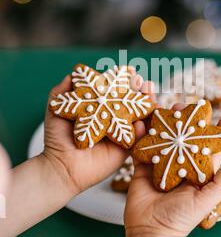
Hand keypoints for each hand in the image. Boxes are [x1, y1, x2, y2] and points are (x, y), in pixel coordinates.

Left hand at [42, 73, 154, 196]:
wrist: (61, 165)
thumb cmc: (57, 138)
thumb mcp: (55, 110)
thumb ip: (61, 91)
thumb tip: (72, 73)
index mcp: (99, 107)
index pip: (115, 90)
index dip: (124, 81)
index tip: (132, 72)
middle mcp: (112, 118)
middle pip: (131, 101)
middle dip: (140, 90)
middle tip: (143, 82)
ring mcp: (120, 133)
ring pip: (139, 117)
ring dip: (147, 104)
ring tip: (149, 93)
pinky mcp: (125, 148)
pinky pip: (138, 137)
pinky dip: (143, 128)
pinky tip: (141, 121)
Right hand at [124, 105, 220, 236]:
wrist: (150, 232)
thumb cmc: (180, 220)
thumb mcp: (204, 202)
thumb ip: (219, 184)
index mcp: (197, 175)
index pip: (211, 151)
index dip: (218, 135)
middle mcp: (180, 167)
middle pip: (186, 139)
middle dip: (188, 122)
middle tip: (190, 106)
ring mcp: (161, 166)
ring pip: (165, 139)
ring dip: (166, 124)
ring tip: (168, 107)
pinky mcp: (143, 169)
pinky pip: (142, 148)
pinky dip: (141, 135)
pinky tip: (142, 122)